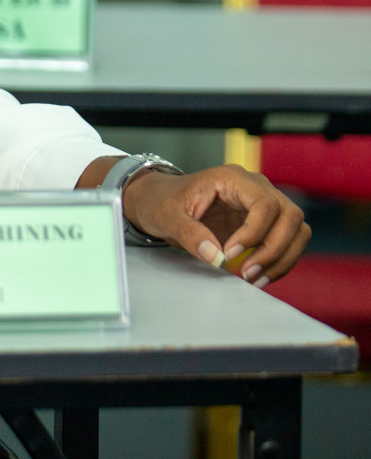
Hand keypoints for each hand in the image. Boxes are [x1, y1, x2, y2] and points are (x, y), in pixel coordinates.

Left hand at [120, 164, 309, 287]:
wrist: (160, 201)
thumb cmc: (162, 202)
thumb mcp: (166, 216)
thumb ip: (189, 234)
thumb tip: (217, 257)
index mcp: (233, 178)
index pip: (265, 203)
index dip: (255, 232)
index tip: (231, 253)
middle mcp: (256, 188)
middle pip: (290, 216)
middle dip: (274, 249)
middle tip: (247, 273)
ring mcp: (265, 205)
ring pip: (298, 231)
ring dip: (282, 258)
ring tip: (254, 279)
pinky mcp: (266, 224)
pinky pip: (288, 243)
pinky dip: (279, 262)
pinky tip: (257, 277)